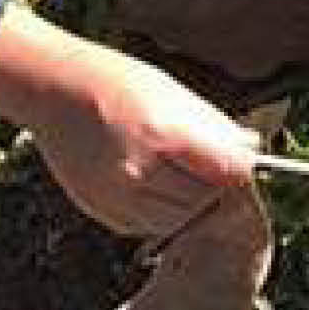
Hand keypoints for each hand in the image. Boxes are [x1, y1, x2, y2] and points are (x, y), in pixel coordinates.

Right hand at [0, 5, 258, 237]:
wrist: (55, 92)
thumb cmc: (118, 83)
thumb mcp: (175, 93)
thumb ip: (216, 128)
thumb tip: (252, 150)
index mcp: (165, 137)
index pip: (230, 172)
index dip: (240, 168)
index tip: (238, 160)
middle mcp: (140, 174)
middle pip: (206, 200)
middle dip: (212, 184)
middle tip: (202, 161)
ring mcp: (118, 199)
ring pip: (179, 220)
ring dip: (188, 201)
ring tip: (172, 168)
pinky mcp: (103, 213)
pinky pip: (147, 225)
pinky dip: (157, 209)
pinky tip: (147, 178)